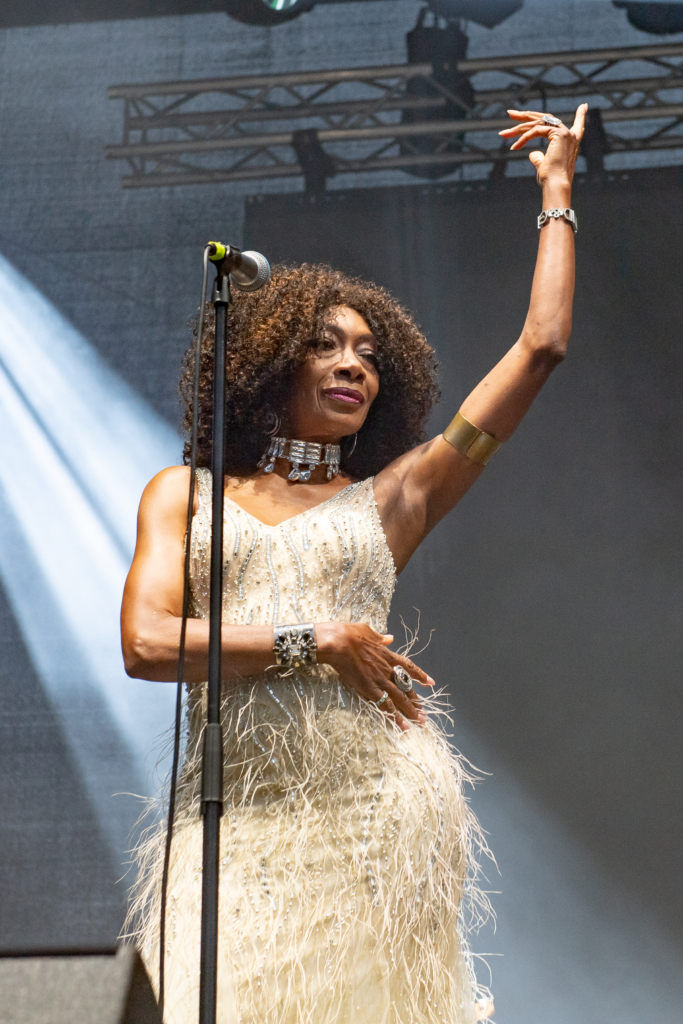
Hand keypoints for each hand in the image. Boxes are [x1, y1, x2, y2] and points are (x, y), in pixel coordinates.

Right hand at [316, 622, 433, 731]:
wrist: (338, 642)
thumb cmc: (350, 633)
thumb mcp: (369, 631)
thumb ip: (381, 638)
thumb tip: (389, 637)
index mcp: (388, 655)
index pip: (408, 667)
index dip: (420, 675)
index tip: (430, 683)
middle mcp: (387, 669)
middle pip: (406, 687)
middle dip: (415, 700)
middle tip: (423, 712)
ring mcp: (380, 680)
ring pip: (400, 698)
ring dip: (410, 710)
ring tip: (420, 721)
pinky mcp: (369, 689)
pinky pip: (385, 705)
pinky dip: (395, 716)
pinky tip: (403, 725)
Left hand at [499, 104, 586, 187]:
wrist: (555, 185)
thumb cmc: (550, 179)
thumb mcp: (543, 165)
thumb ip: (538, 157)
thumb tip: (531, 153)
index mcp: (569, 141)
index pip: (577, 125)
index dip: (580, 115)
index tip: (584, 106)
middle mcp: (569, 134)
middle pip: (545, 118)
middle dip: (526, 116)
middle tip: (510, 113)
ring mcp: (565, 132)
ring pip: (537, 123)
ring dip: (518, 128)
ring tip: (503, 134)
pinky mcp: (559, 134)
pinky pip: (536, 131)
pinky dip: (524, 138)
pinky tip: (514, 146)